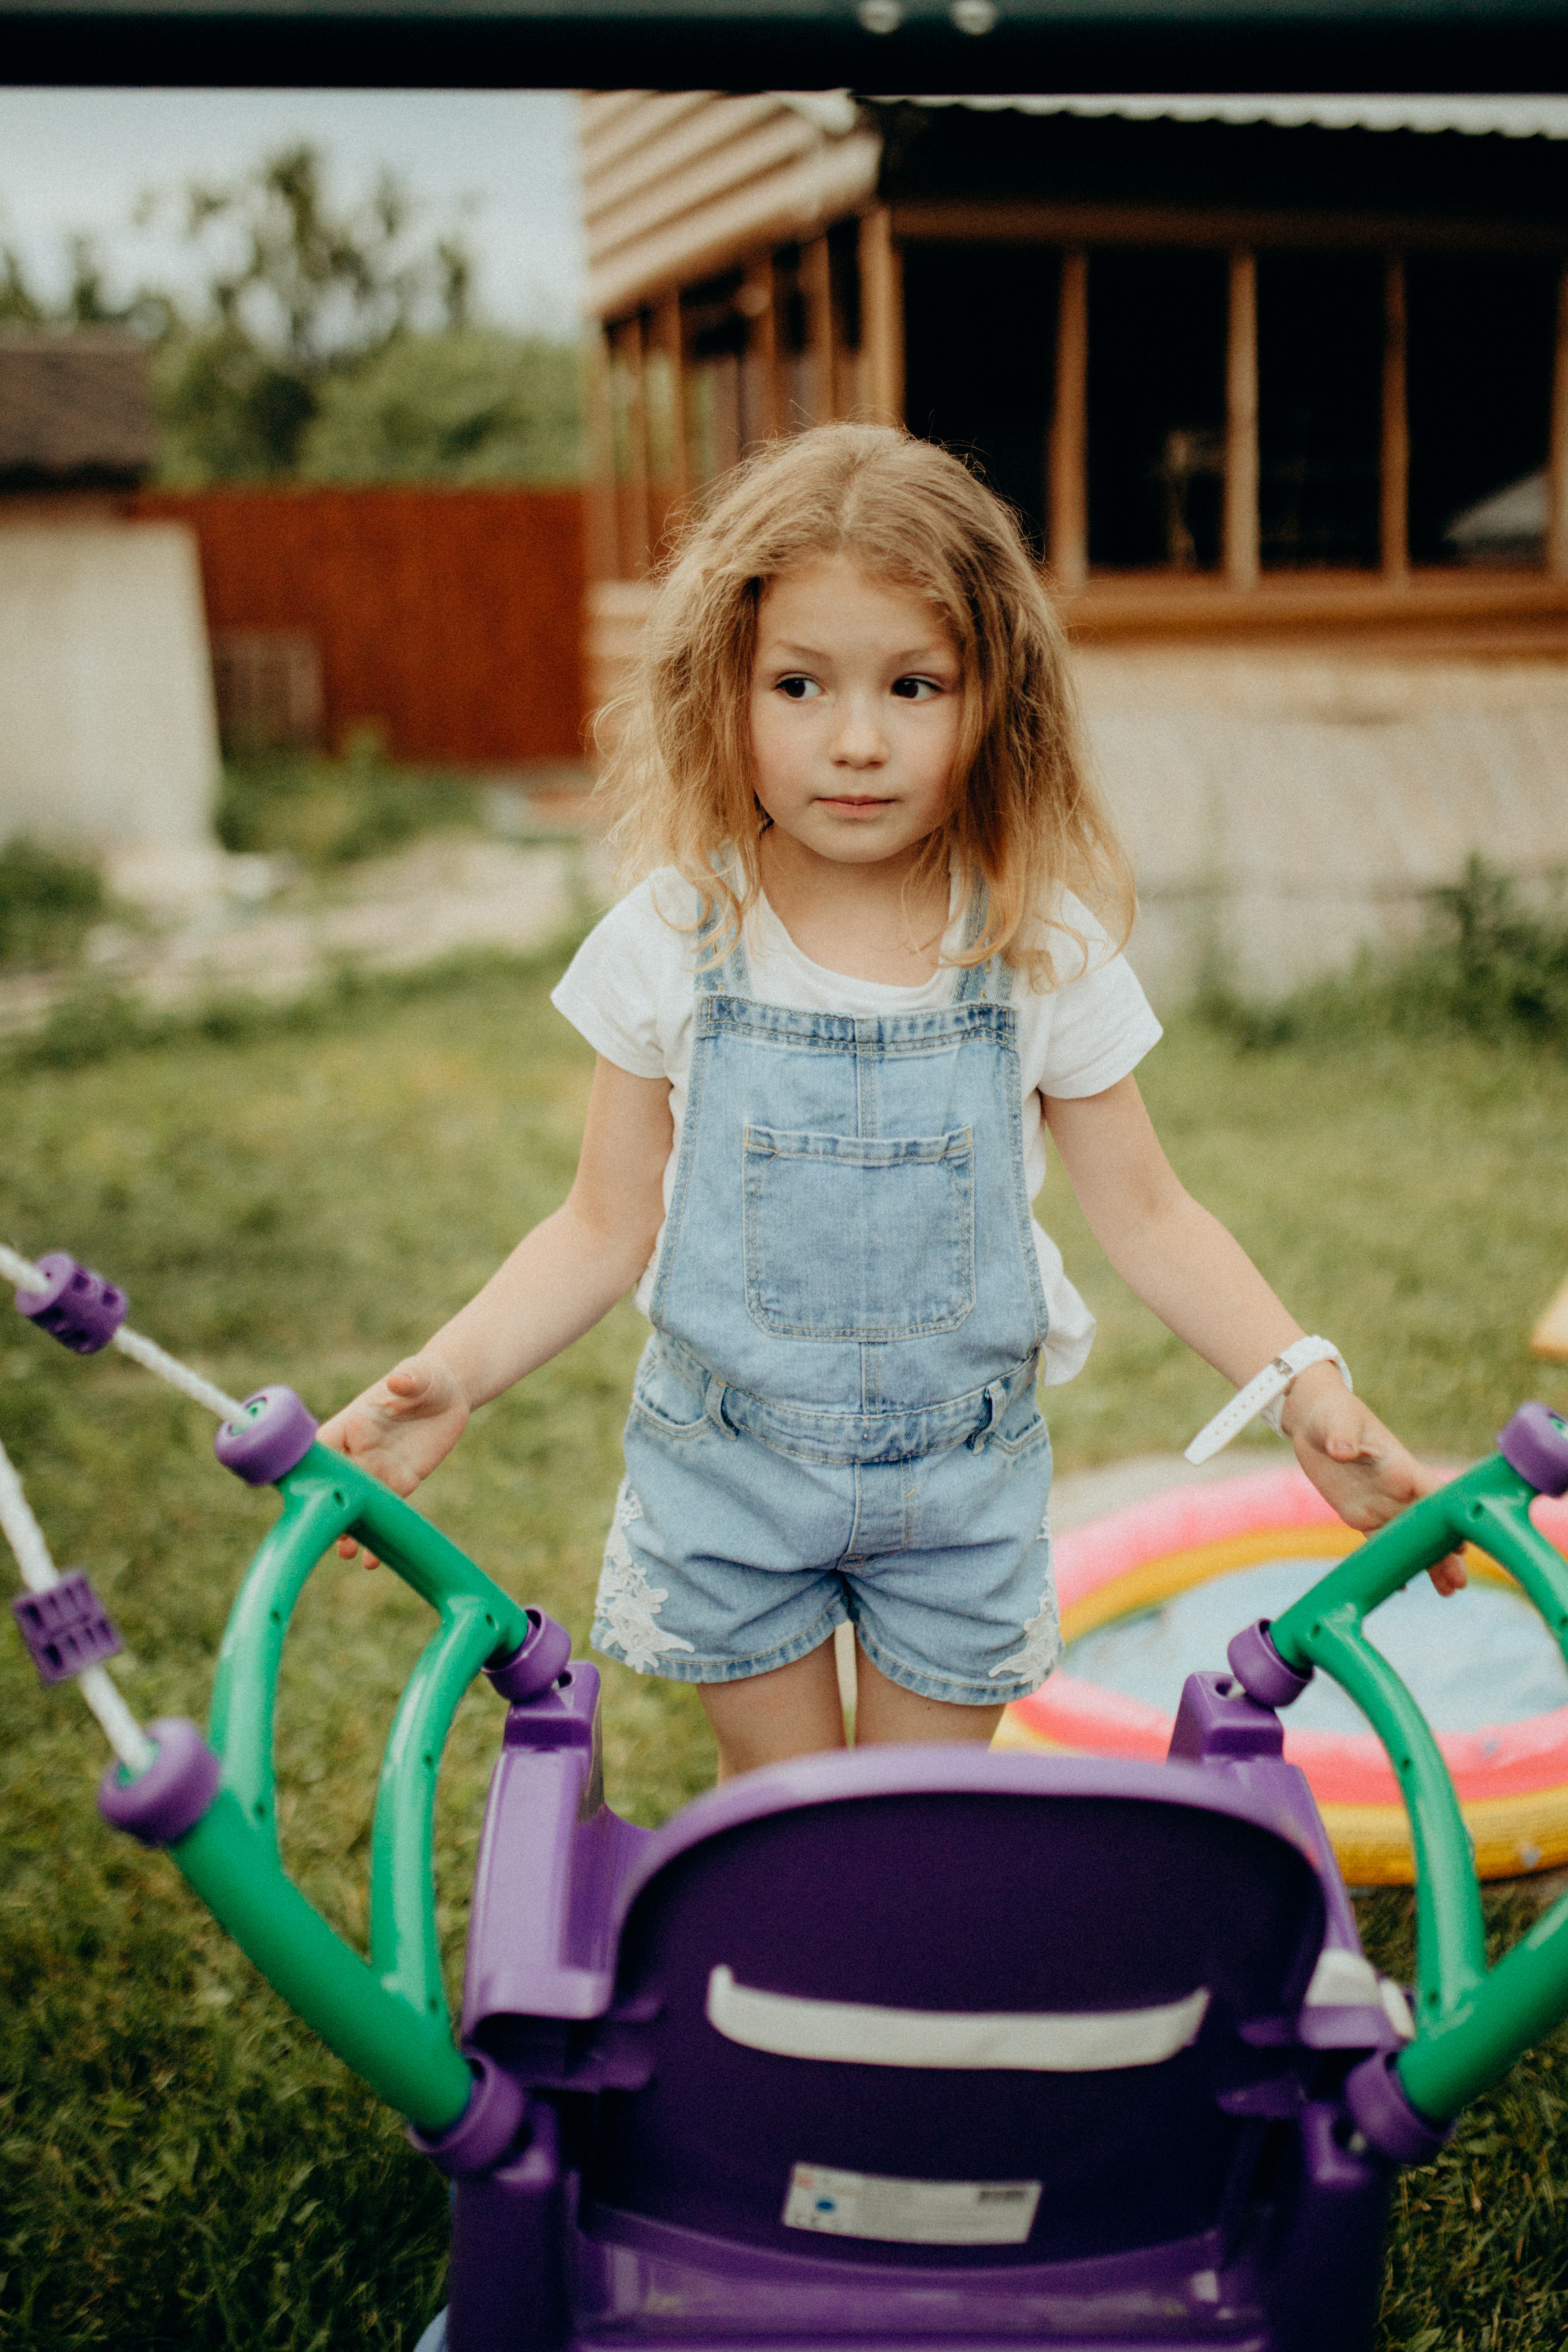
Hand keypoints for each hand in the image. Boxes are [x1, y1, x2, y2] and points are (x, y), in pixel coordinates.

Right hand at [317, 1353, 470, 1566]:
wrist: (449, 1393)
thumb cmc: (424, 1377)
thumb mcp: (420, 1374)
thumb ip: (409, 1377)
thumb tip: (400, 1379)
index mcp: (353, 1422)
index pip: (321, 1447)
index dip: (309, 1467)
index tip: (299, 1488)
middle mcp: (359, 1449)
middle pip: (334, 1482)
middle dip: (326, 1506)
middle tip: (324, 1532)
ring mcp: (378, 1469)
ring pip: (356, 1503)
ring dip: (348, 1528)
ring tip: (346, 1552)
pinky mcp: (400, 1483)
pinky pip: (384, 1511)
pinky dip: (377, 1535)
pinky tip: (372, 1562)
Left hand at [1281, 1362, 1466, 1595]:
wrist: (1314, 1421)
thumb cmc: (1332, 1413)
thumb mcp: (1336, 1420)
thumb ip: (1343, 1435)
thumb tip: (1341, 1449)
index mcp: (1400, 1465)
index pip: (1432, 1492)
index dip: (1449, 1516)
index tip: (1463, 1542)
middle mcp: (1397, 1489)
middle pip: (1429, 1525)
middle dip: (1446, 1551)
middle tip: (1461, 1582)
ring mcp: (1381, 1504)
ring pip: (1410, 1539)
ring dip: (1429, 1563)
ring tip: (1449, 1591)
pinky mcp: (1361, 1515)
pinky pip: (1380, 1543)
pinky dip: (1393, 1563)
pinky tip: (1403, 1585)